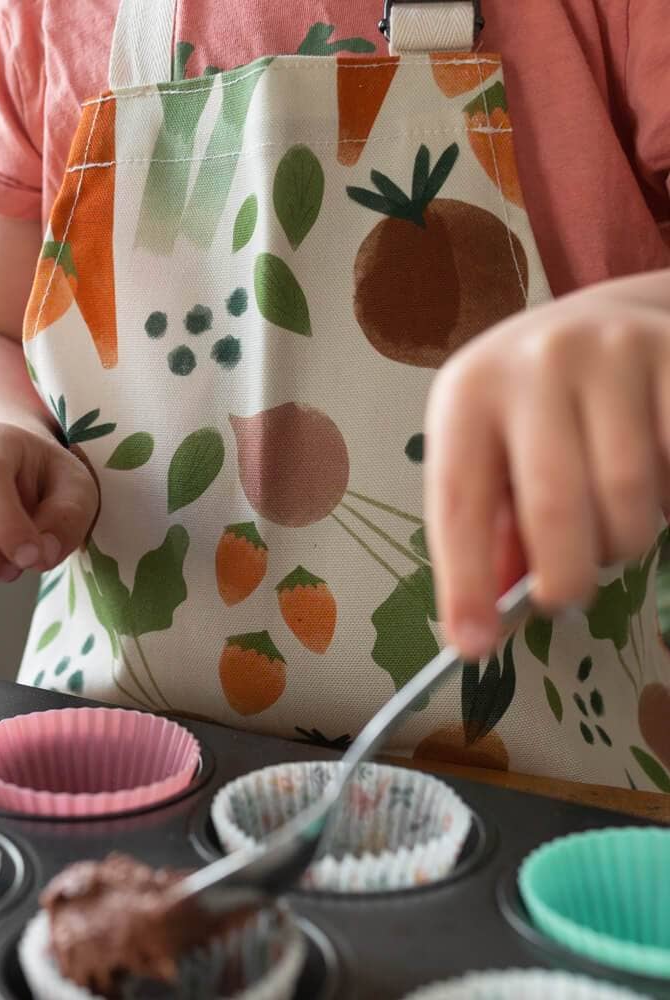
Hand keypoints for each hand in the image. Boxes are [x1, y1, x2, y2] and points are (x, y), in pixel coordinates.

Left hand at [425, 279, 669, 659]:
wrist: (605, 320)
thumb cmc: (533, 410)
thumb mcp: (492, 452)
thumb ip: (490, 526)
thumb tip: (487, 621)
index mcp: (467, 394)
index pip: (458, 501)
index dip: (465, 581)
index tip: (473, 646)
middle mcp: (533, 363)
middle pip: (552, 505)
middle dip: (564, 577)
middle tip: (564, 597)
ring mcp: (611, 351)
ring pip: (628, 495)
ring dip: (624, 539)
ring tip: (613, 527)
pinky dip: (669, 501)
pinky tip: (655, 491)